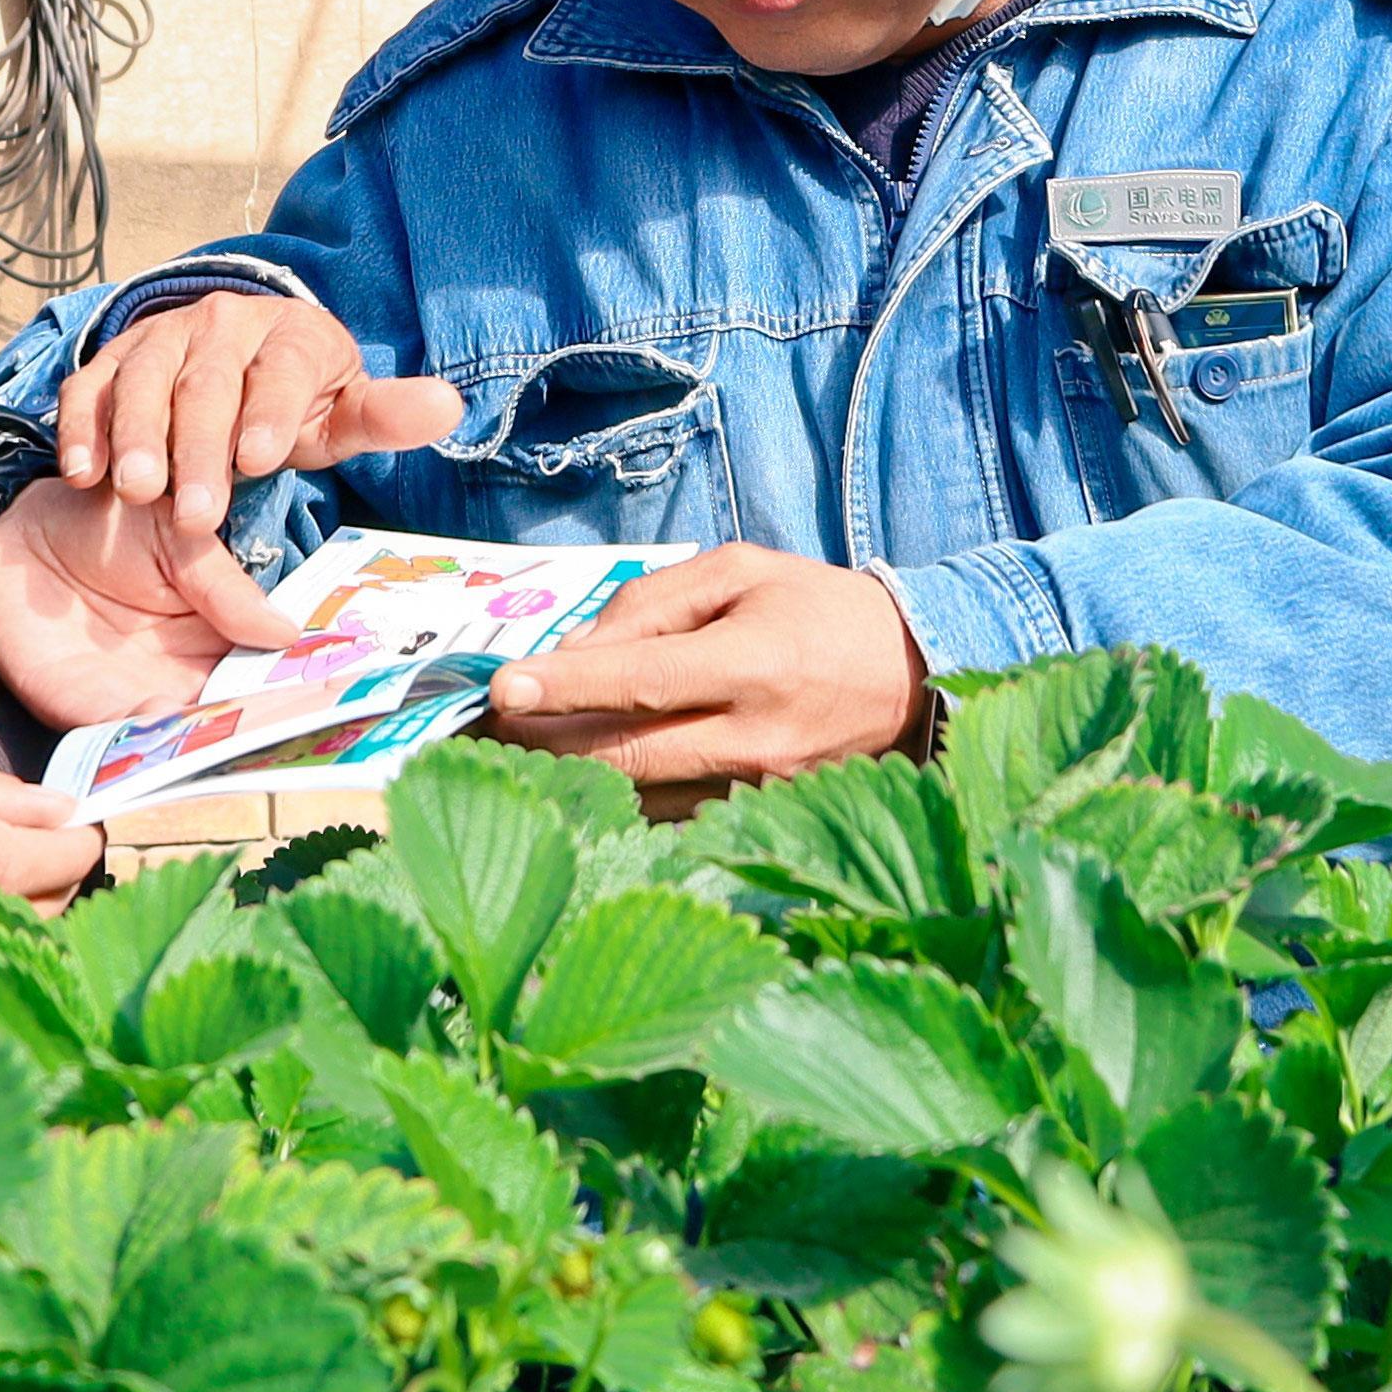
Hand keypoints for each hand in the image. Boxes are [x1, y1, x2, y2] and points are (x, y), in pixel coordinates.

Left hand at [0, 471, 302, 733]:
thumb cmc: (105, 521)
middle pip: (229, 718)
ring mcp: (135, 698)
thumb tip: (288, 633)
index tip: (330, 704)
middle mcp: (183, 676)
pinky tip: (163, 727)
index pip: (263, 673)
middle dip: (256, 732)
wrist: (16, 530)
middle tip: (291, 737)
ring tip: (232, 737)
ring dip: (203, 744)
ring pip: (181, 739)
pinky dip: (141, 743)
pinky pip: (120, 740)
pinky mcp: (82, 710)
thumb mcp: (179, 538)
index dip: (294, 690)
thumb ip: (225, 587)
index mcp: (217, 634)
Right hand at [50, 286, 461, 533]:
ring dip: (138, 434)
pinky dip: (83, 424)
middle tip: (196, 512)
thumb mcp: (342, 409)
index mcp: (290, 334)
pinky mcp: (115, 357)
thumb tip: (448, 405)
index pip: (280, 367)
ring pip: (145, 378)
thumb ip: (386, 416)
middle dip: (199, 446)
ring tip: (138, 492)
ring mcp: (163, 337)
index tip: (261, 459)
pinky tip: (84, 472)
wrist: (238, 353)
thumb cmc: (297, 400)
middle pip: (208, 382)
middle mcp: (223, 324)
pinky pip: (92, 384)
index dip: (270, 409)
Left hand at [475, 542, 925, 789]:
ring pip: (639, 797)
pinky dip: (616, 801)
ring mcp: (759, 791)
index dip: (566, 687)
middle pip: (626, 755)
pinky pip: (668, 817)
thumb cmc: (818, 609)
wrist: (913, 676)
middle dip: (543, 744)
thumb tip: (570, 653)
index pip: (642, 681)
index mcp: (753, 663)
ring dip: (569, 778)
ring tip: (508, 757)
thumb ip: (652, 604)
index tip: (501, 687)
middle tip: (478, 731)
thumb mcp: (741, 571)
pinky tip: (574, 782)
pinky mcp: (759, 820)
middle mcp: (756, 737)